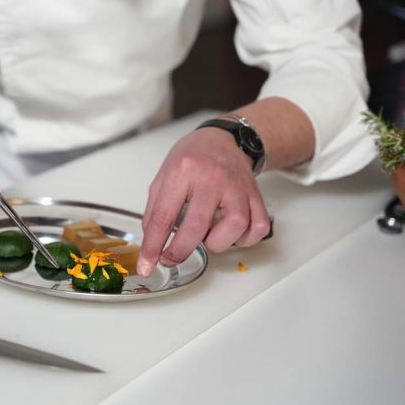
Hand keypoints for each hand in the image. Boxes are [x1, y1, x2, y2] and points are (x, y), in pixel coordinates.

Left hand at [137, 128, 271, 276]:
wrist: (223, 139)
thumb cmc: (192, 158)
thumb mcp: (163, 176)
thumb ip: (155, 210)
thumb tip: (151, 244)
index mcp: (182, 171)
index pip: (164, 217)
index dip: (153, 247)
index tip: (147, 265)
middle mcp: (212, 177)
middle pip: (197, 226)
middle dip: (180, 251)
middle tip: (171, 257)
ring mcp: (237, 185)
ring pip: (235, 227)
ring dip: (217, 242)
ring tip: (207, 235)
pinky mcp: (256, 194)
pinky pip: (258, 227)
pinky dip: (244, 239)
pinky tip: (230, 233)